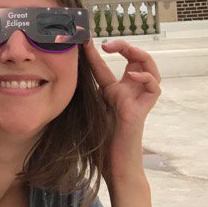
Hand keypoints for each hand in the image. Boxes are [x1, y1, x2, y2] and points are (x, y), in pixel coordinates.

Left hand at [83, 39, 161, 182]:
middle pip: (135, 60)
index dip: (93, 53)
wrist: (111, 165)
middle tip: (106, 44)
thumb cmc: (98, 143)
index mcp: (112, 92)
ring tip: (125, 49)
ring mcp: (137, 100)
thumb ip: (76, 97)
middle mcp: (127, 92)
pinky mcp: (142, 110)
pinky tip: (132, 74)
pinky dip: (146, 77)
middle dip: (124, 46)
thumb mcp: (82, 112)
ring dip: (139, 55)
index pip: (103, 66)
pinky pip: (153, 87)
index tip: (81, 41)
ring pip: (150, 69)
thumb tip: (53, 84)